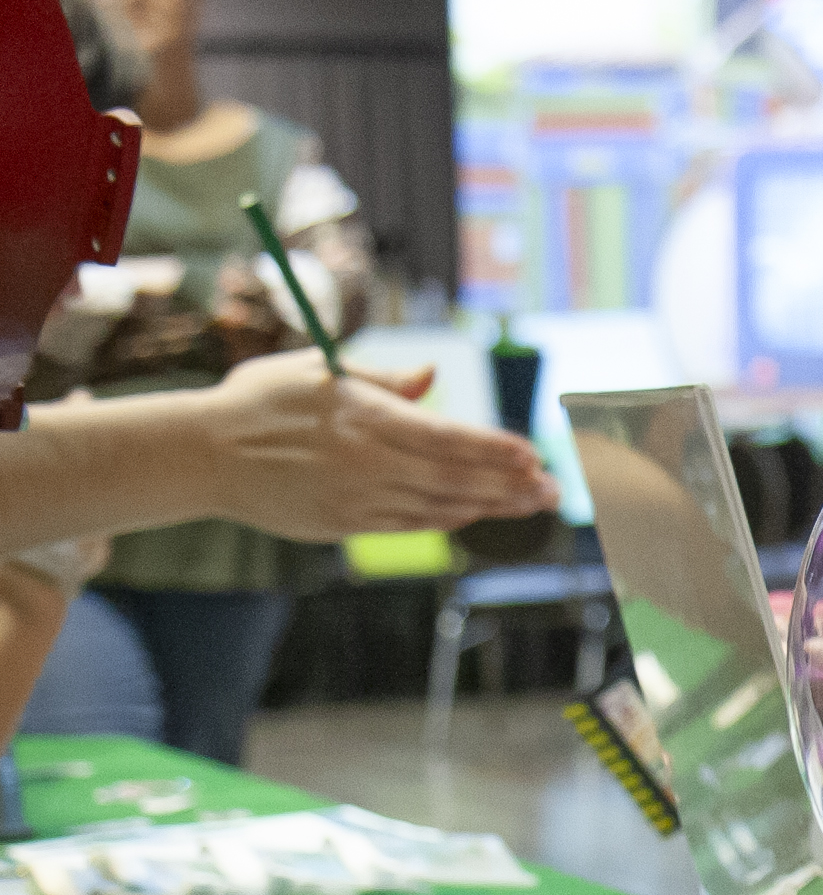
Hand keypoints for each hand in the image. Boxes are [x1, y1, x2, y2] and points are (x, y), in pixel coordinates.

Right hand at [194, 350, 559, 540]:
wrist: (198, 456)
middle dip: (510, 485)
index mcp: (366, 420)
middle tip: (553, 489)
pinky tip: (475, 513)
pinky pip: (408, 524)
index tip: (534, 454)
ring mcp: (355, 500)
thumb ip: (381, 379)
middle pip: (454, 478)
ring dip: (489, 506)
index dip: (496, 448)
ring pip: (438, 507)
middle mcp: (368, 464)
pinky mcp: (342, 524)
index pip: (447, 438)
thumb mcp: (318, 370)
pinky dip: (447, 519)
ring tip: (530, 503)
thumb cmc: (259, 402)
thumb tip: (430, 378)